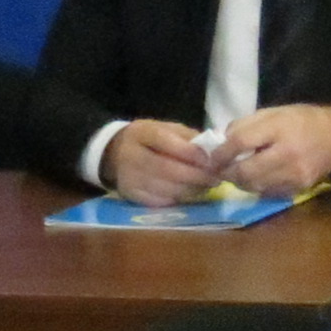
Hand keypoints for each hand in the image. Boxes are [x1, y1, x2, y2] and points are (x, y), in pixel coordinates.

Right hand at [102, 120, 219, 205]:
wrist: (115, 154)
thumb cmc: (149, 140)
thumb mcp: (166, 129)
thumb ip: (188, 137)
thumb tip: (214, 149)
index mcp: (141, 133)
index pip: (165, 141)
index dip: (190, 152)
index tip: (211, 159)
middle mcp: (132, 156)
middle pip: (167, 169)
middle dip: (196, 175)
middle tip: (216, 178)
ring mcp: (130, 178)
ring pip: (167, 188)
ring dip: (192, 189)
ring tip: (208, 185)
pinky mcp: (133, 196)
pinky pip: (162, 201)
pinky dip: (181, 198)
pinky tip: (191, 192)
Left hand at [207, 104, 330, 195]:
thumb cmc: (301, 120)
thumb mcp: (273, 112)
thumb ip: (245, 125)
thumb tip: (221, 141)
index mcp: (279, 129)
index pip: (241, 142)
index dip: (221, 152)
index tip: (212, 157)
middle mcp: (287, 155)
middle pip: (246, 171)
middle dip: (227, 172)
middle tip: (219, 169)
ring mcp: (294, 175)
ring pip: (255, 186)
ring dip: (240, 181)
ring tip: (236, 173)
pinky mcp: (299, 189)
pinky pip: (268, 192)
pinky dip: (257, 186)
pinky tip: (256, 177)